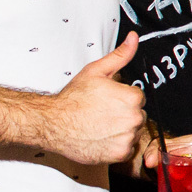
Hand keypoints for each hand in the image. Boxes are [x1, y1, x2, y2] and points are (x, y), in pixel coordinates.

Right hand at [45, 34, 145, 164]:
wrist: (53, 123)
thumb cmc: (73, 98)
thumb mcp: (96, 71)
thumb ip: (120, 55)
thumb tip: (134, 38)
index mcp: (132, 98)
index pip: (137, 98)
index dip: (121, 98)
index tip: (107, 100)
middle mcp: (134, 119)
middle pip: (137, 115)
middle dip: (123, 113)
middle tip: (102, 113)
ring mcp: (127, 138)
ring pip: (132, 132)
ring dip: (121, 130)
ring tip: (100, 125)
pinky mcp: (120, 154)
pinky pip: (126, 148)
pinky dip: (115, 145)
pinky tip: (100, 137)